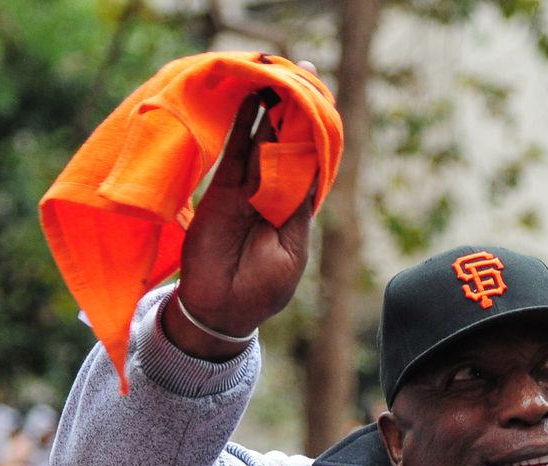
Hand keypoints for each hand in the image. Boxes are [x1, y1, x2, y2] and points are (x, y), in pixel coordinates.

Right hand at [163, 88, 314, 360]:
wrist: (221, 311)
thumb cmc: (262, 289)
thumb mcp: (290, 251)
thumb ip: (296, 210)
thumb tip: (311, 170)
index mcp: (295, 209)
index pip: (310, 162)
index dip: (318, 134)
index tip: (326, 102)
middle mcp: (273, 193)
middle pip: (287, 143)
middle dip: (297, 111)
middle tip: (305, 73)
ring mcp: (246, 190)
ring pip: (262, 141)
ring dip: (271, 110)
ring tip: (278, 76)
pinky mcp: (221, 191)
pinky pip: (234, 152)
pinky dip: (242, 126)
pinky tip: (251, 100)